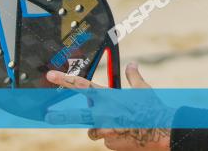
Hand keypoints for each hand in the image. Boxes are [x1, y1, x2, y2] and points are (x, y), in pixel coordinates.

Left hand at [46, 62, 172, 149]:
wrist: (160, 130)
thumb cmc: (152, 107)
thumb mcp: (142, 89)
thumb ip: (133, 76)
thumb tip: (132, 64)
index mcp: (108, 96)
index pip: (82, 84)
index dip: (65, 79)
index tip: (51, 75)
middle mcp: (102, 112)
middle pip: (75, 114)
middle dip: (59, 116)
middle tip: (47, 116)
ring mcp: (104, 129)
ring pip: (93, 131)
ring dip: (100, 128)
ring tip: (117, 126)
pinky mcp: (108, 142)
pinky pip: (106, 140)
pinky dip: (114, 137)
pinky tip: (127, 134)